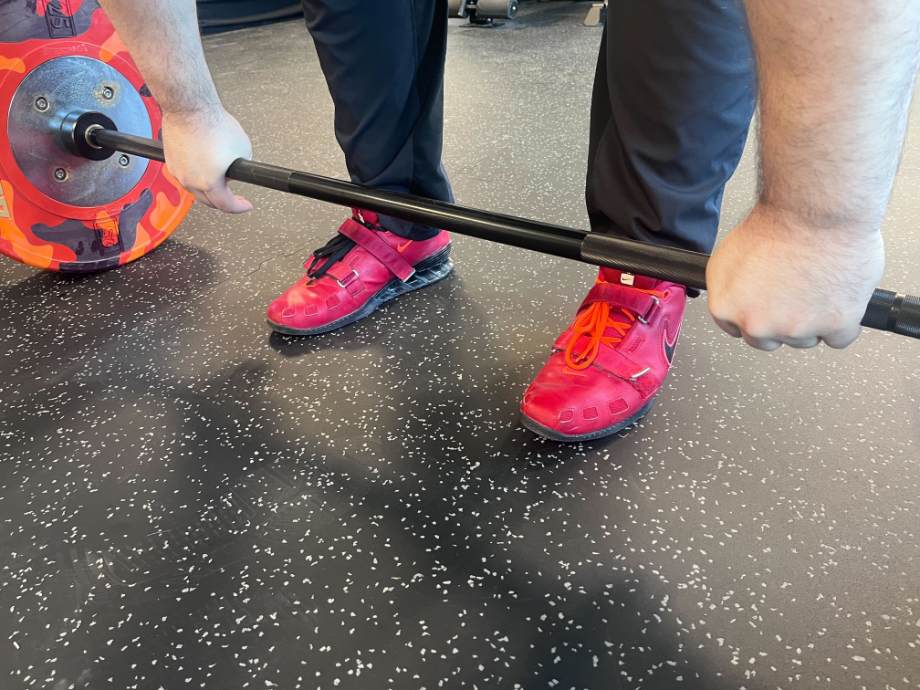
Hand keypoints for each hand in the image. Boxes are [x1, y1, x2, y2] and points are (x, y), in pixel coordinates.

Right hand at [161, 107, 253, 212]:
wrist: (189, 107)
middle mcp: (190, 180)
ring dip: (208, 187)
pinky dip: (196, 175)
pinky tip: (204, 166)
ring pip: (195, 189)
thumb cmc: (212, 123)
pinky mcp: (170, 160)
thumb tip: (238, 167)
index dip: (239, 207)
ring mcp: (177, 171)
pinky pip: (185, 175)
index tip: (245, 204)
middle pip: (208, 201)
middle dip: (223, 199)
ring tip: (219, 177)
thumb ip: (242, 166)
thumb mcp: (243, 149)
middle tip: (233, 194)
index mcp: (209, 183)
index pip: (226, 206)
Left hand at [706, 204, 884, 350]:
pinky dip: (843, 322)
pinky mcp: (833, 325)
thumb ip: (730, 287)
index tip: (766, 306)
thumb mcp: (729, 253)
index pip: (737, 329)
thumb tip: (737, 298)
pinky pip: (840, 338)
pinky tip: (839, 299)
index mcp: (727, 307)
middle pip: (770, 339)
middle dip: (781, 320)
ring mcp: (796, 329)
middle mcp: (757, 323)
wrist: (816, 210)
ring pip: (805, 339)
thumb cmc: (777, 222)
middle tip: (794, 292)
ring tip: (817, 284)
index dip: (756, 313)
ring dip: (812, 319)